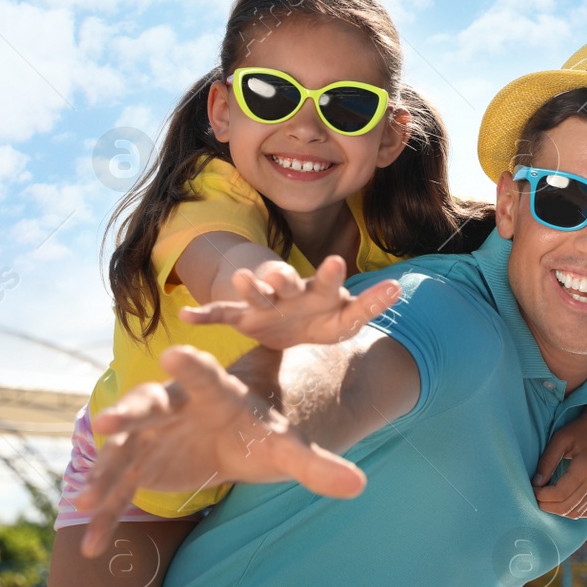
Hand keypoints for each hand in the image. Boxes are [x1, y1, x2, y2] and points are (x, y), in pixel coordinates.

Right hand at [76, 346, 365, 555]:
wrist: (234, 442)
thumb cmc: (261, 434)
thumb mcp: (289, 449)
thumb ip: (317, 465)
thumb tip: (359, 485)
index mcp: (215, 393)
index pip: (206, 376)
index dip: (192, 366)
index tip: (173, 352)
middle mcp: (175, 407)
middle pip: (149, 404)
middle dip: (128, 412)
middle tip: (109, 421)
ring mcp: (151, 435)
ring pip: (122, 450)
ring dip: (103, 472)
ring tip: (86, 499)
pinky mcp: (139, 465)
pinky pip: (119, 489)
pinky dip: (106, 516)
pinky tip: (92, 546)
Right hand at [182, 256, 400, 349]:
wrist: (291, 324)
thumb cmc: (324, 317)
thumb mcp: (348, 318)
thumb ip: (371, 304)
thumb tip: (400, 288)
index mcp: (318, 291)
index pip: (327, 281)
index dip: (329, 273)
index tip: (335, 262)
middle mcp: (289, 291)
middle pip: (285, 281)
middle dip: (282, 278)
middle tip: (281, 275)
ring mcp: (264, 302)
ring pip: (254, 292)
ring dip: (248, 286)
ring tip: (241, 280)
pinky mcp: (242, 316)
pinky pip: (221, 314)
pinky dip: (205, 315)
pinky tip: (187, 318)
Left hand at [534, 417, 586, 519]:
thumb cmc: (582, 429)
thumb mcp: (561, 439)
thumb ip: (547, 461)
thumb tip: (536, 483)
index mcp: (586, 467)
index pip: (560, 493)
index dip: (542, 495)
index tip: (532, 488)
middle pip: (568, 507)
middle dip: (547, 506)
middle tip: (536, 497)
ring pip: (578, 512)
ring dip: (559, 511)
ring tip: (547, 500)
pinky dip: (573, 511)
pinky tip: (564, 502)